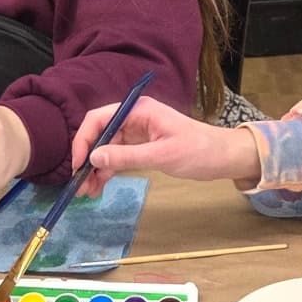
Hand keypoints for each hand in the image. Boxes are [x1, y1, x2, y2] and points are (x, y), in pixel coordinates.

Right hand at [68, 95, 261, 195]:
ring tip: (87, 192)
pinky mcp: (141, 146)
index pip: (99, 118)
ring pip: (106, 148)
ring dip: (95, 168)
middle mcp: (134, 117)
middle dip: (87, 158)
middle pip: (100, 134)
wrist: (223, 157)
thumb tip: (93, 158)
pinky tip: (100, 186)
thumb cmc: (198, 151)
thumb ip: (127, 157)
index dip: (84, 139)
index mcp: (139, 110)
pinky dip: (108, 170)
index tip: (78, 164)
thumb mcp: (162, 155)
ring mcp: (137, 132)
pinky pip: (118, 156)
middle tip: (78, 185)